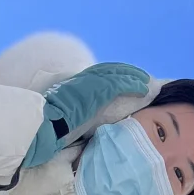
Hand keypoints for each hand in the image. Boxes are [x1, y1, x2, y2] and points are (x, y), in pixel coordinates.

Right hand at [23, 62, 150, 168]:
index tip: (126, 77)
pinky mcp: (99, 89)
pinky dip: (134, 85)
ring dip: (135, 77)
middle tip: (143, 77)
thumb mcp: (63, 112)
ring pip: (119, 74)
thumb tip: (86, 118)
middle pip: (112, 69)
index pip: (100, 73)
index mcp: (75, 83)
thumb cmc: (50, 125)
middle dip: (128, 72)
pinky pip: (121, 84)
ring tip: (148, 82)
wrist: (45, 124)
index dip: (115, 74)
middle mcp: (84, 78)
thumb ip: (76, 108)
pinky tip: (144, 89)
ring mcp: (91, 82)